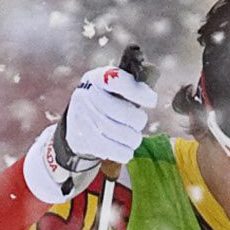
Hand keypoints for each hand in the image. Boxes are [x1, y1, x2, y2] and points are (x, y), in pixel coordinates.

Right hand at [53, 59, 159, 174]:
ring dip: (133, 138)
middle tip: (139, 122)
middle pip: (123, 112)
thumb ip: (133, 86)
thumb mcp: (116, 85)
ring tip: (134, 138)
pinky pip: (109, 149)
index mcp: (99, 78)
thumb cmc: (106, 98)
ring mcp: (83, 118)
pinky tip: (126, 149)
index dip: (139, 93)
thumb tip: (150, 98)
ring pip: (118, 133)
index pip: (119, 82)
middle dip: (138, 120)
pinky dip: (123, 152)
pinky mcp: (82, 138)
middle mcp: (87, 95)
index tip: (151, 101)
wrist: (77, 118)